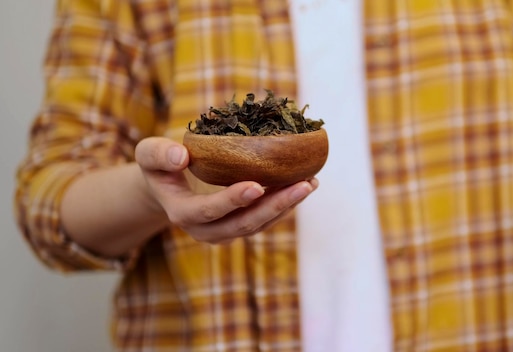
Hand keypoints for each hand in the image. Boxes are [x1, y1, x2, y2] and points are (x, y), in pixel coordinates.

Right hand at [135, 137, 316, 243]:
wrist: (169, 187)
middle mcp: (207, 230)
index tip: (257, 185)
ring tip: (311, 182)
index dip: (233, 200)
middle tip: (303, 184)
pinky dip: (287, 204)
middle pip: (244, 224)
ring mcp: (226, 232)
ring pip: (261, 224)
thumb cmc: (161, 166)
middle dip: (276, 205)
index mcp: (182, 213)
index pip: (209, 211)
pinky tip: (306, 184)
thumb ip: (158, 154)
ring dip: (288, 206)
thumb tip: (180, 156)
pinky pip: (267, 219)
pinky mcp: (242, 226)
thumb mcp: (148, 155)